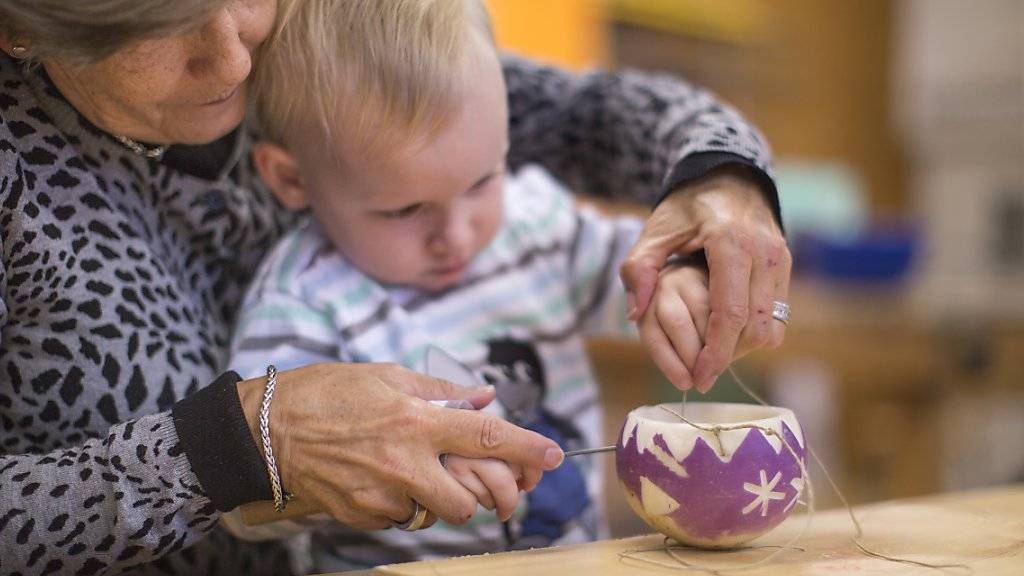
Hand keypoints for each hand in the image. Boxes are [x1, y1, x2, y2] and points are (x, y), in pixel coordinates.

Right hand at [237, 363, 563, 529]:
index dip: (526, 447)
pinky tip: (382, 480)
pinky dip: (402, 505)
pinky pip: (401, 519)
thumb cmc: (327, 393)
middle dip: (478, 495)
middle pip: (468, 499)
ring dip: (438, 500)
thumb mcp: (386, 375)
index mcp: (415, 420)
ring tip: (415, 473)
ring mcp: (382, 494)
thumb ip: (440, 391)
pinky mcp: (362, 515)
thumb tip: (484, 398)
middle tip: (468, 477)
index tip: (555, 455)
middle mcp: (404, 462)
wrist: (267, 430)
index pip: (486, 436)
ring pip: (436, 515)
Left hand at [620, 165, 790, 391]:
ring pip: (771, 325)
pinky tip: (727, 332)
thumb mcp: (655, 230)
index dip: (715, 353)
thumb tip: (635, 313)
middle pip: (754, 326)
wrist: (728, 176)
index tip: (699, 378)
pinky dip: (754, 331)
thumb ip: (639, 268)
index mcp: (731, 243)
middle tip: (701, 373)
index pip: (730, 313)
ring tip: (711, 353)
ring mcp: (781, 260)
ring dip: (742, 347)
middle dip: (728, 356)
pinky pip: (778, 315)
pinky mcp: (786, 267)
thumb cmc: (687, 206)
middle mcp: (764, 253)